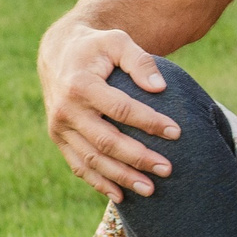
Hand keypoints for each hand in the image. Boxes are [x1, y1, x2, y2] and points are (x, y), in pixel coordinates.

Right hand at [41, 27, 179, 201]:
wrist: (59, 53)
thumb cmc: (96, 47)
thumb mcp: (118, 41)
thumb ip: (140, 61)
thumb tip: (160, 87)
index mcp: (81, 85)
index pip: (121, 109)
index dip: (149, 122)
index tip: (177, 132)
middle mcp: (66, 110)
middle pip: (106, 141)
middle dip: (138, 158)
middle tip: (167, 169)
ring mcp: (59, 128)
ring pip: (92, 160)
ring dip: (122, 177)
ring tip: (151, 189)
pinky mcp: (59, 139)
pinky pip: (78, 166)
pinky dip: (99, 183)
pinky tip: (121, 196)